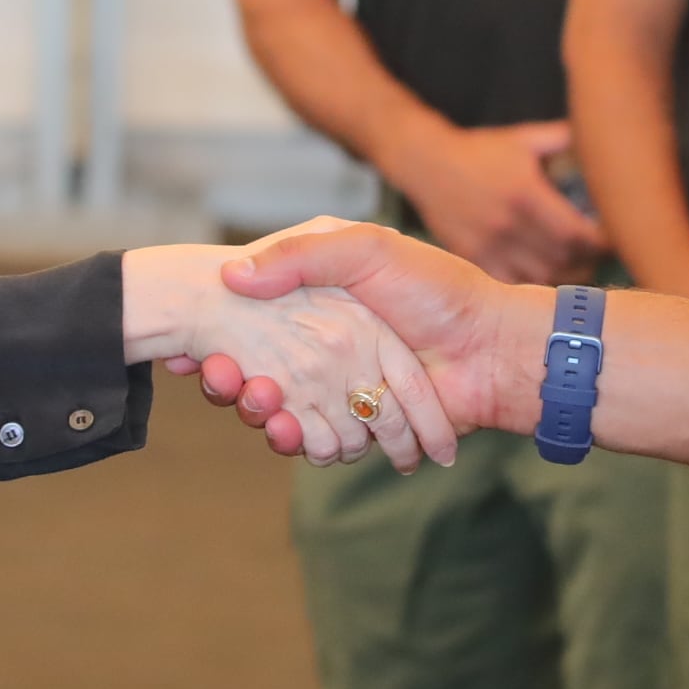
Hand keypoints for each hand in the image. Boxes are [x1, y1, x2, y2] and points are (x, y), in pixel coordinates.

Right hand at [205, 217, 527, 455]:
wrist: (493, 350)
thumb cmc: (438, 291)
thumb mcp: (367, 249)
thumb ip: (303, 256)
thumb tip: (233, 274)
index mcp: (327, 300)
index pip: (258, 320)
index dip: (223, 334)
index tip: (194, 343)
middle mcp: (331, 344)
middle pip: (259, 368)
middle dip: (230, 377)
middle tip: (215, 374)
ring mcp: (346, 387)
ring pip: (281, 408)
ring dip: (257, 410)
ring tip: (253, 402)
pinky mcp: (363, 427)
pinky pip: (316, 439)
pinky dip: (297, 439)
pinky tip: (286, 429)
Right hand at [387, 120, 602, 283]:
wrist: (426, 164)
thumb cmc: (480, 151)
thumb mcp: (523, 139)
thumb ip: (562, 139)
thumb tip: (601, 134)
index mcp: (526, 193)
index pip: (575, 234)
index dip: (600, 243)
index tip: (610, 240)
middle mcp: (508, 224)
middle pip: (562, 259)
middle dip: (587, 260)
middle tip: (597, 254)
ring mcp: (488, 245)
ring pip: (540, 277)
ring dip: (564, 275)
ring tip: (576, 266)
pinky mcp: (472, 258)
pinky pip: (511, 283)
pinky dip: (532, 283)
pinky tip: (543, 274)